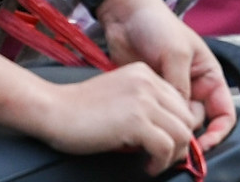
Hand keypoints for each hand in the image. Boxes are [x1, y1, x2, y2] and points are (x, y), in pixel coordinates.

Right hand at [24, 63, 196, 174]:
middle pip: (186, 117)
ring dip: (174, 155)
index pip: (180, 102)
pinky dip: (161, 162)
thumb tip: (168, 132)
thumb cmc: (79, 108)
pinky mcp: (135, 121)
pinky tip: (148, 166)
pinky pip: (166, 147)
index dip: (178, 126)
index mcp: (144, 73)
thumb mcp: (119, 96)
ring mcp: (143, 100)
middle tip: (163, 157)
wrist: (53, 110)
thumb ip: (143, 105)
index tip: (167, 143)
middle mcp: (147, 82)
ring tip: (156, 163)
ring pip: (182, 133)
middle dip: (180, 142)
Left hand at [96, 0, 236, 148]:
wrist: (124, 15)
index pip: (223, 113)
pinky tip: (145, 125)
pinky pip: (158, 118)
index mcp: (209, 75)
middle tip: (172, 138)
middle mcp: (193, 87)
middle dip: (188, 133)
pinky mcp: (152, 96)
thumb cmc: (156, 24)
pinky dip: (154, 125)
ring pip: (177, 123)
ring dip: (169, 130)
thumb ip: (181, 87)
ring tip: (156, 130)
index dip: (217, 133)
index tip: (201, 146)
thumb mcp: (176, 53)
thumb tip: (180, 119)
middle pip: (199, 123)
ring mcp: (171, 92)